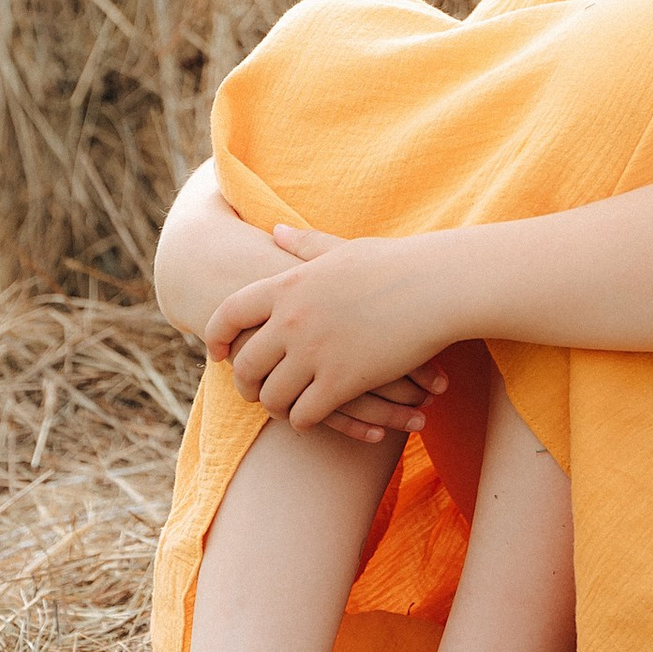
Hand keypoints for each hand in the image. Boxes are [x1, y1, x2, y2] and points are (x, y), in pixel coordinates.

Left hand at [204, 222, 461, 440]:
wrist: (436, 286)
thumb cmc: (395, 263)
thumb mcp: (341, 248)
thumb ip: (303, 245)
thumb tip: (274, 230)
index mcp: (287, 285)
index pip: (229, 314)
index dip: (216, 336)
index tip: (218, 352)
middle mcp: (292, 320)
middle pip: (246, 364)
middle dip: (245, 383)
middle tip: (253, 392)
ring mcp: (315, 352)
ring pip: (272, 397)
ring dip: (275, 407)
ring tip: (284, 409)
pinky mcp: (342, 381)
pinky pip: (305, 414)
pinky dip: (304, 421)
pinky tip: (312, 418)